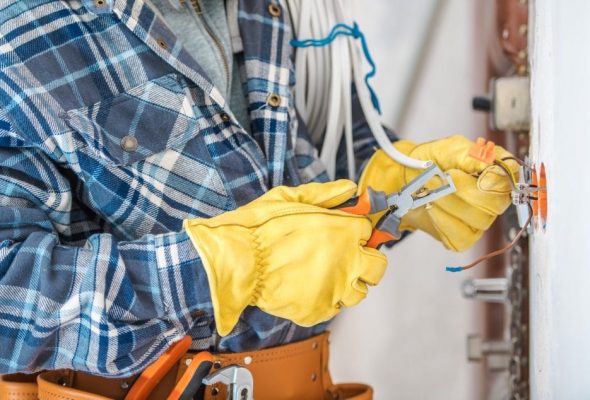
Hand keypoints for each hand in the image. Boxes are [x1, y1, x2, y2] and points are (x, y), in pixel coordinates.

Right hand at [184, 180, 386, 335]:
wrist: (235, 262)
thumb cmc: (258, 229)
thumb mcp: (290, 198)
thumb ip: (324, 194)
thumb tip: (349, 189)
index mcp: (344, 231)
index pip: (369, 231)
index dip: (358, 231)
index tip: (350, 233)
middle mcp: (346, 261)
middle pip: (377, 266)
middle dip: (366, 260)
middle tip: (348, 256)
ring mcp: (334, 289)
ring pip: (360, 291)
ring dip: (349, 282)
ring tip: (327, 274)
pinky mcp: (319, 310)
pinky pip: (335, 308)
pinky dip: (327, 300)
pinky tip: (310, 288)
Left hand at [359, 135, 518, 250]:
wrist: (405, 179)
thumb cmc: (430, 161)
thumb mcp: (450, 148)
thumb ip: (471, 154)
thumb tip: (490, 163)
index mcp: (494, 173)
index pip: (509, 179)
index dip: (495, 179)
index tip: (476, 175)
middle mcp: (492, 199)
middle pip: (494, 204)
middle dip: (463, 190)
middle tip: (443, 177)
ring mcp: (479, 220)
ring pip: (476, 220)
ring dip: (448, 203)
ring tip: (431, 191)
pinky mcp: (463, 237)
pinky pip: (460, 236)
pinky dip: (441, 220)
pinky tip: (431, 208)